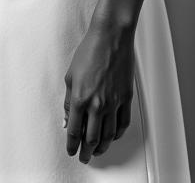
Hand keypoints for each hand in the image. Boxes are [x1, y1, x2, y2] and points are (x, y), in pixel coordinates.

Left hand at [63, 20, 134, 163]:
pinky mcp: (126, 98)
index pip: (75, 131)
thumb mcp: (71, 75)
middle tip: (84, 157)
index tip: (71, 150)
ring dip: (101, 147)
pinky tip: (112, 137)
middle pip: (91, 139)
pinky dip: (117, 135)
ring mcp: (114, 102)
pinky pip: (123, 124)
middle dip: (86, 152)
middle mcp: (97, 104)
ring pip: (108, 135)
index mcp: (80, 98)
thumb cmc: (90, 51)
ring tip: (97, 150)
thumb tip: (68, 118)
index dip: (72, 145)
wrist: (111, 37)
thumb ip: (69, 101)